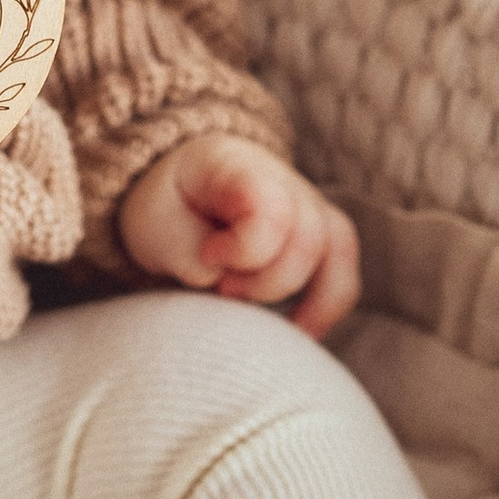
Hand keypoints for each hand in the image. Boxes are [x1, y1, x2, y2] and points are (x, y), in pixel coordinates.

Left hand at [116, 136, 360, 336]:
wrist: (179, 190)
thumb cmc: (167, 207)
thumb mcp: (153, 223)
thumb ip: (185, 253)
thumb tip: (221, 283)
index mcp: (238, 166)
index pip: (272, 209)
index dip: (244, 250)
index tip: (208, 256)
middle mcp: (286, 180)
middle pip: (309, 238)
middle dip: (266, 283)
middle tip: (224, 289)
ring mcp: (310, 205)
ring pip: (338, 253)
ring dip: (303, 299)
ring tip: (265, 324)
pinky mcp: (321, 236)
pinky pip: (344, 274)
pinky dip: (327, 308)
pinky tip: (300, 332)